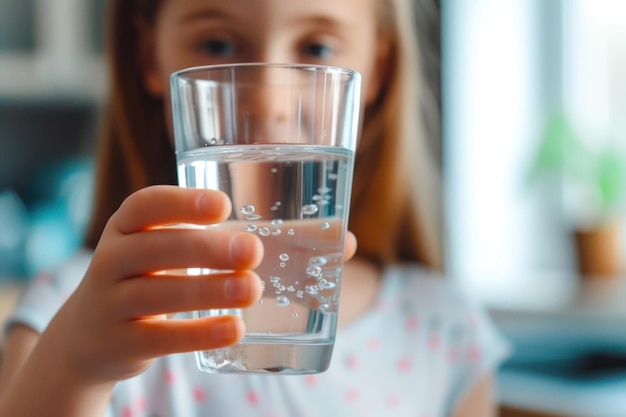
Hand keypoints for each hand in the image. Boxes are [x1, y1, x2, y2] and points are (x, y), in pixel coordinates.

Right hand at [44, 185, 357, 384]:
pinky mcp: (121, 343)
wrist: (92, 334)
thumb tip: (343, 240)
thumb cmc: (156, 277)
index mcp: (130, 226)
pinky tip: (234, 330)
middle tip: (252, 251)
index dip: (180, 203)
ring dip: (206, 290)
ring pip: (156, 294)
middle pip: (154, 249)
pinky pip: (159, 338)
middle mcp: (113, 258)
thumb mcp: (179, 252)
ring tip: (251, 289)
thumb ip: (245, 239)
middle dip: (204, 249)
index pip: (145, 205)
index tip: (222, 205)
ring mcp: (111, 303)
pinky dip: (197, 334)